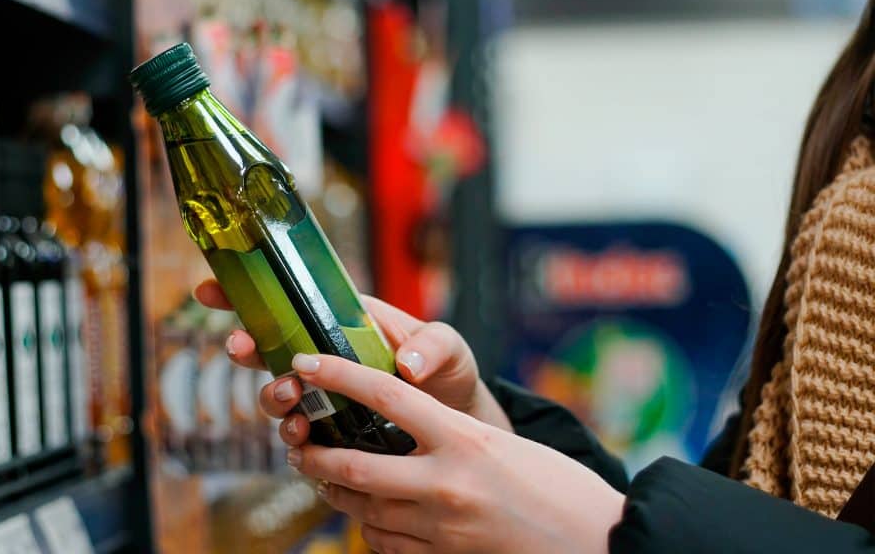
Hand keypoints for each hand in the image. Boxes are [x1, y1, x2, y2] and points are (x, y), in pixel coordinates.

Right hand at [194, 280, 511, 446]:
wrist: (458, 425)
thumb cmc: (450, 374)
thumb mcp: (450, 348)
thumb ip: (433, 347)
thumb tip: (407, 364)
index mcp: (345, 322)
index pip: (289, 301)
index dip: (246, 294)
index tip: (211, 290)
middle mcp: (326, 358)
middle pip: (268, 347)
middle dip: (246, 346)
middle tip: (242, 349)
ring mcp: (324, 398)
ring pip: (277, 394)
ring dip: (272, 395)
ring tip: (291, 399)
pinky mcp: (330, 436)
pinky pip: (299, 438)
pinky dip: (295, 441)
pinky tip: (304, 443)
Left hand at [286, 353, 623, 553]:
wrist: (601, 543)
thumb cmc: (560, 488)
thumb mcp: (505, 445)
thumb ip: (452, 436)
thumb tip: (404, 427)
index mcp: (465, 439)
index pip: (384, 395)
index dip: (337, 374)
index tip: (308, 363)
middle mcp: (447, 483)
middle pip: (353, 466)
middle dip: (313, 456)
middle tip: (298, 443)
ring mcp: (443, 529)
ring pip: (363, 510)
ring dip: (334, 494)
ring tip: (321, 478)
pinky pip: (386, 545)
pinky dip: (369, 527)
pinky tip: (367, 516)